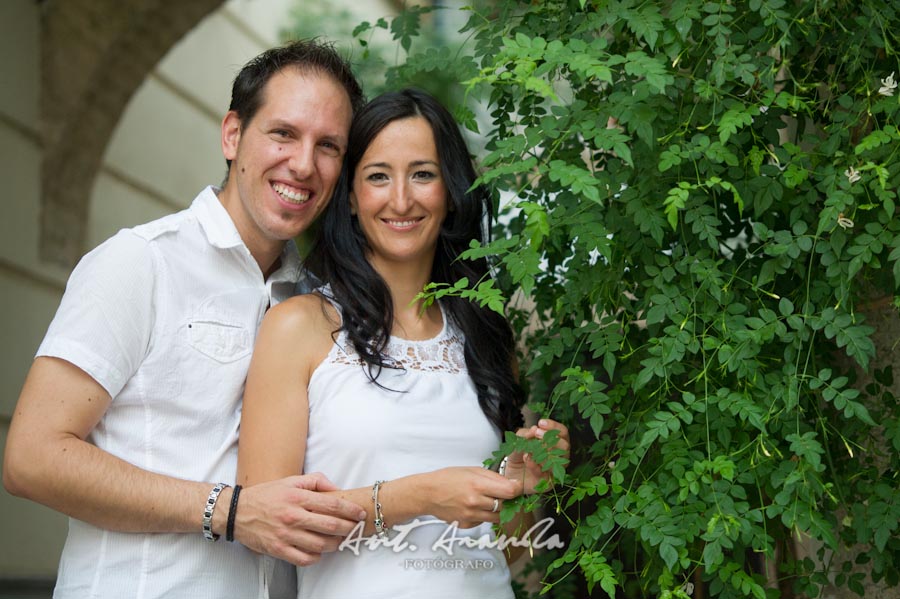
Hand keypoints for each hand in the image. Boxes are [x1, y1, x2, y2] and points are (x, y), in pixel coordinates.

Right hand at [233, 472, 366, 565]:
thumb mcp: (291, 480)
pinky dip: (317, 556)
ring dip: (335, 544)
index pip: (332, 504)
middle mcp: (293, 515)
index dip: (350, 510)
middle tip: (355, 528)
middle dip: (348, 528)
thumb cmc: (267, 495)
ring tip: (340, 540)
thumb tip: (337, 489)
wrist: (237, 512)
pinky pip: (305, 558)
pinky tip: (319, 551)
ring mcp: (285, 534)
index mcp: (297, 496)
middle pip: (330, 525)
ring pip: (320, 544)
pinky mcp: (278, 549)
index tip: (360, 514)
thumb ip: (316, 481)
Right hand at [414, 467, 521, 528]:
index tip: (516, 486)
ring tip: (487, 499)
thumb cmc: (448, 478)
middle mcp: (475, 502)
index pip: (509, 491)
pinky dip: (484, 515)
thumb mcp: (472, 470)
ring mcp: (471, 516)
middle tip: (500, 492)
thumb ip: (493, 477)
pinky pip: (484, 522)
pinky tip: (475, 507)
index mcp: (478, 485)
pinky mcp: (467, 525)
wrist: (428, 493)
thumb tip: (511, 483)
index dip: (516, 488)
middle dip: (506, 499)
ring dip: (497, 508)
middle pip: (505, 505)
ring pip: (497, 516)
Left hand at [503, 419, 569, 494]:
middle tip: (537, 433)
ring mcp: (554, 471)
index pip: (562, 433)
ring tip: (531, 447)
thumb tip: (534, 429)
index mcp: (555, 444)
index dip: (554, 426)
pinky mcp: (546, 484)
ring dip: (546, 451)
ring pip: (560, 462)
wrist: (509, 473)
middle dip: (551, 438)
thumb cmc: (518, 454)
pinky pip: (544, 474)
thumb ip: (525, 434)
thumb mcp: (518, 440)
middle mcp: (559, 458)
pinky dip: (535, 465)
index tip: (541, 423)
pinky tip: (527, 458)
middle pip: (565, 446)